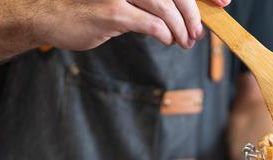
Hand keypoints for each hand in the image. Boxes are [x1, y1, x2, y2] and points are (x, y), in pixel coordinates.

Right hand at [33, 0, 229, 50]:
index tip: (223, 1)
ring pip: (165, 7)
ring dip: (180, 28)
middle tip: (197, 33)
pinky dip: (164, 34)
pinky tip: (168, 41)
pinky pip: (149, 24)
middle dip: (193, 13)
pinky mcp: (111, 11)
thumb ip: (149, 2)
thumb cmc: (86, 6)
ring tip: (184, 42)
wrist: (48, 13)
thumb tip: (183, 14)